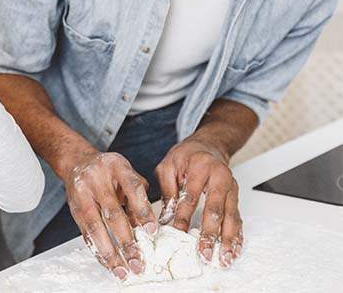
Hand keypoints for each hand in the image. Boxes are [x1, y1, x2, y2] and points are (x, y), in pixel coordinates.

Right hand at [65, 148, 156, 281]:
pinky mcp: (74, 208)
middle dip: (126, 241)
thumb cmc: (109, 170)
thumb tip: (146, 229)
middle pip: (112, 213)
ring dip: (109, 252)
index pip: (132, 188)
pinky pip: (85, 232)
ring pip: (95, 227)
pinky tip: (107, 263)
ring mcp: (82, 194)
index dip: (142, 210)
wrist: (77, 162)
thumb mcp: (127, 173)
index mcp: (116, 166)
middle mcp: (97, 179)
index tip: (151, 232)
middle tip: (137, 261)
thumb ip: (138, 197)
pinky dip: (97, 250)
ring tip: (121, 270)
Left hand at [155, 136, 242, 267]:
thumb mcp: (169, 165)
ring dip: (227, 240)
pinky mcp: (235, 197)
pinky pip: (238, 219)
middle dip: (209, 234)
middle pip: (215, 210)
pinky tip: (234, 249)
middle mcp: (221, 178)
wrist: (208, 146)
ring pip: (231, 217)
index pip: (192, 196)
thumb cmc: (187, 156)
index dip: (184, 216)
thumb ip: (167, 190)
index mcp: (201, 168)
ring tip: (223, 258)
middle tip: (203, 252)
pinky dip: (237, 236)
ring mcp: (231, 189)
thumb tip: (165, 217)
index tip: (178, 232)